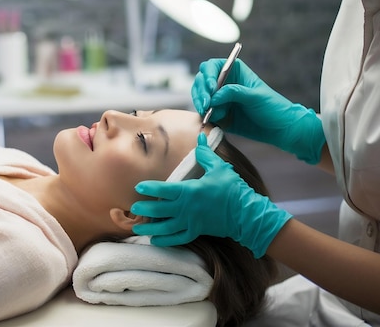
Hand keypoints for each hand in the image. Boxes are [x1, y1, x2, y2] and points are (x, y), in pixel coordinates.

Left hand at [131, 133, 292, 257]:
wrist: (246, 213)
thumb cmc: (232, 189)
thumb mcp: (219, 168)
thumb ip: (206, 155)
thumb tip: (200, 139)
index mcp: (190, 191)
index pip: (165, 189)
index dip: (150, 188)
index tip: (138, 186)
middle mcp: (187, 208)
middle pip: (160, 210)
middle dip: (145, 209)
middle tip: (133, 208)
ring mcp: (191, 222)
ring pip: (166, 227)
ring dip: (150, 228)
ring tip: (137, 228)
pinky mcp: (197, 231)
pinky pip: (178, 238)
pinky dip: (165, 240)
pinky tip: (154, 240)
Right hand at [191, 58, 324, 163]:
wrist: (279, 129)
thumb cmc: (273, 107)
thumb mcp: (255, 97)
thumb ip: (234, 93)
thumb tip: (214, 96)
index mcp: (234, 72)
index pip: (212, 67)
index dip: (207, 75)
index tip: (211, 88)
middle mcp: (224, 84)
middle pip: (202, 81)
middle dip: (201, 92)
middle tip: (206, 105)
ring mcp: (220, 100)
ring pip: (200, 97)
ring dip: (200, 104)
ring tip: (208, 113)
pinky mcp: (219, 115)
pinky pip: (205, 114)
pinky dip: (204, 116)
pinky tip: (212, 120)